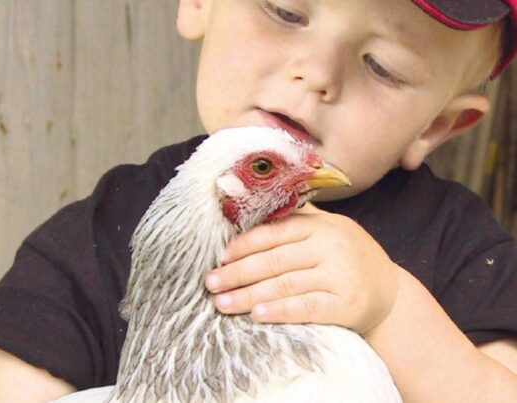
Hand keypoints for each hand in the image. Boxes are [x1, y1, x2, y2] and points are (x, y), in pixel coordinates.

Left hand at [205, 204, 399, 334]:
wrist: (391, 293)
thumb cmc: (349, 258)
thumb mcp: (329, 230)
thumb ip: (297, 219)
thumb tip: (251, 202)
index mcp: (320, 226)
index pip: (274, 233)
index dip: (243, 245)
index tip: (219, 257)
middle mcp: (331, 246)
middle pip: (275, 260)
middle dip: (238, 273)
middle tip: (210, 283)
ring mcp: (341, 275)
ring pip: (286, 284)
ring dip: (250, 295)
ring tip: (222, 304)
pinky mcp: (348, 304)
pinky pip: (308, 308)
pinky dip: (281, 312)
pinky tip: (257, 316)